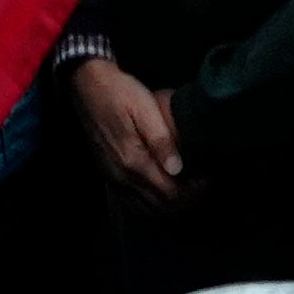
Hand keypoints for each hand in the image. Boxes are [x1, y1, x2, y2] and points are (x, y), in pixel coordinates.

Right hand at [61, 58, 186, 199]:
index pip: (169, 193)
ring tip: (184, 188)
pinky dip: (149, 203)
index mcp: (133, 161)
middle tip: (200, 185)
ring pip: (144, 208)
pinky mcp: (108, 174)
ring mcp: (113, 177)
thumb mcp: (145, 108)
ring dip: (167, 204)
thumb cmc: (120, 92)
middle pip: (159, 206)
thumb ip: (161, 140)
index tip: (206, 179)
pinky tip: (159, 190)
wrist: (88, 85)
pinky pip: (130, 201)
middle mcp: (122, 176)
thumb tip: (178, 168)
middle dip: (184, 200)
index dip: (192, 192)